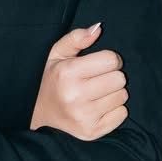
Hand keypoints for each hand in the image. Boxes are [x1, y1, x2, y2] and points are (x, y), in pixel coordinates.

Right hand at [31, 24, 127, 139]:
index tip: (100, 64)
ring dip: (114, 93)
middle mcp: (75, 96)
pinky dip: (114, 110)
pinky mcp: (91, 131)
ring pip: (122, 97)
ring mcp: (84, 116)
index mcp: (68, 73)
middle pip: (120, 79)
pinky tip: (99, 107)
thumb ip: (77, 38)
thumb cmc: (53, 79)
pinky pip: (122, 115)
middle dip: (112, 76)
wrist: (39, 113)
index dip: (110, 60)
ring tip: (98, 94)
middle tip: (98, 80)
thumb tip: (98, 28)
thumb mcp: (57, 54)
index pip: (111, 60)